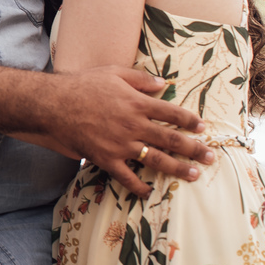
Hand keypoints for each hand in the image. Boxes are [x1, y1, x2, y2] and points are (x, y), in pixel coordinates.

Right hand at [45, 65, 213, 196]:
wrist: (53, 105)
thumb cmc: (82, 85)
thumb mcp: (113, 73)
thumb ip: (140, 79)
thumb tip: (164, 83)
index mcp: (137, 103)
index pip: (173, 113)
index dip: (190, 121)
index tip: (202, 127)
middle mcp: (134, 125)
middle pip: (171, 139)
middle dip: (195, 149)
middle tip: (211, 157)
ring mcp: (121, 144)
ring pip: (156, 160)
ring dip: (178, 169)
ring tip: (194, 175)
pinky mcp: (106, 158)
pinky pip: (127, 177)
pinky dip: (139, 186)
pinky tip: (150, 191)